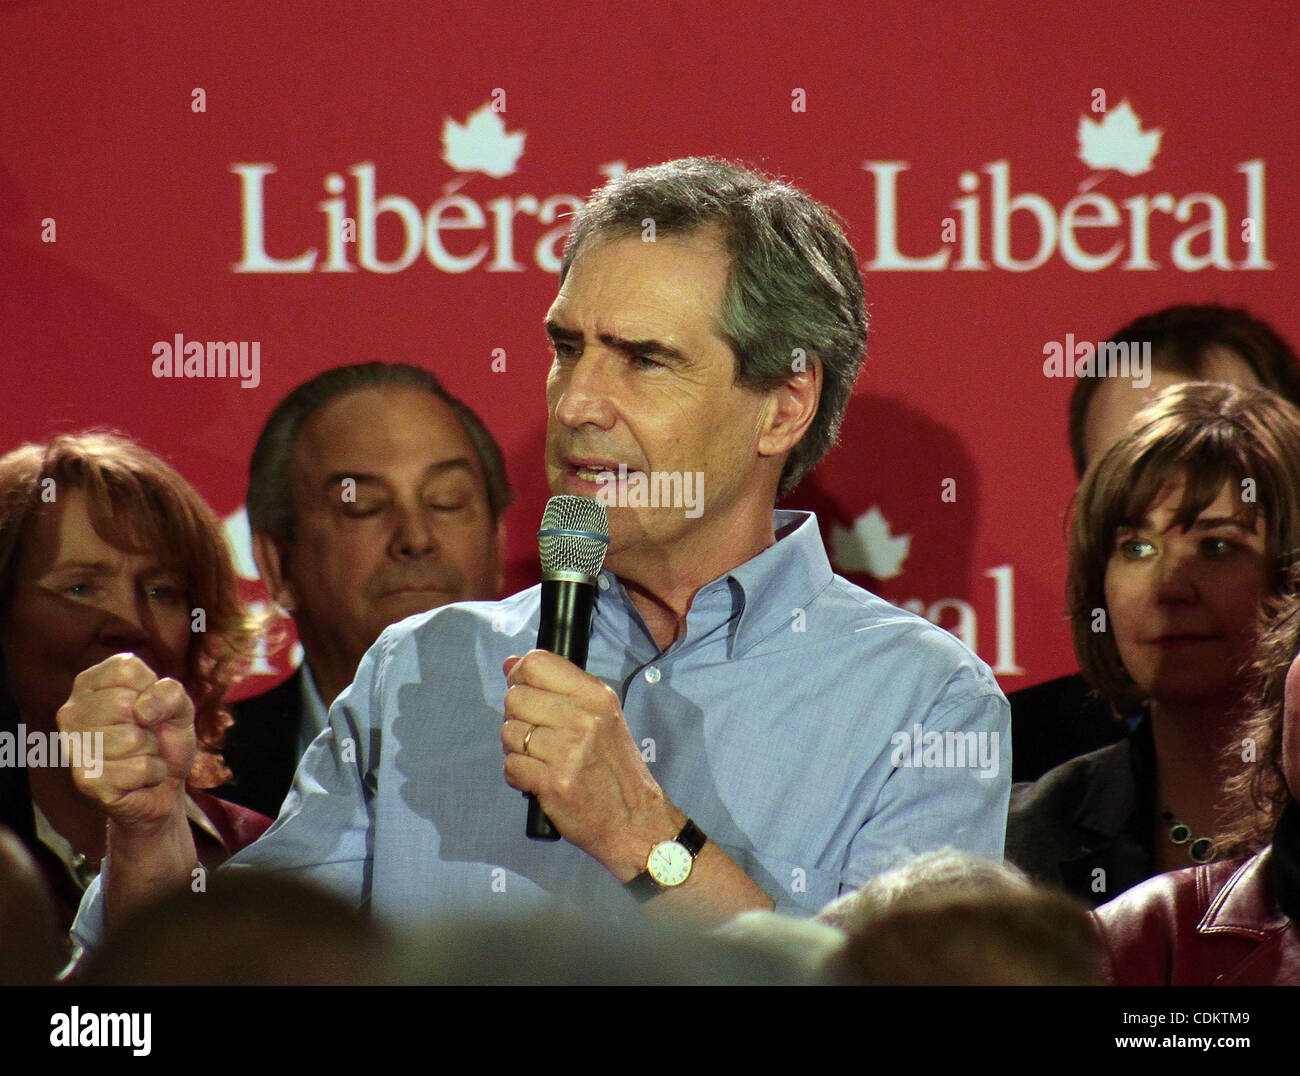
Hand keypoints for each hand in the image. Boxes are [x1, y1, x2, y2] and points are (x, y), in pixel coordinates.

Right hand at [56, 653, 194, 834]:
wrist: (164, 789)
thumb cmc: (165, 740)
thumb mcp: (180, 707)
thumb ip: (170, 693)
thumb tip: (142, 710)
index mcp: (91, 684)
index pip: (126, 669)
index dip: (152, 690)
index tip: (149, 708)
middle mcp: (72, 712)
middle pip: (123, 703)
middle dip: (150, 724)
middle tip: (145, 736)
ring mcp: (73, 747)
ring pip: (131, 738)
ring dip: (151, 751)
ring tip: (141, 756)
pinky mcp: (86, 781)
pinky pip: (139, 768)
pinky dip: (152, 773)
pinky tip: (139, 779)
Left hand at [501, 650, 681, 877]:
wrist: (634, 819)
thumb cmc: (614, 767)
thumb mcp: (602, 716)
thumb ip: (558, 689)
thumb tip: (510, 663)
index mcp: (595, 695)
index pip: (537, 663)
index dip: (520, 676)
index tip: (527, 694)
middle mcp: (583, 718)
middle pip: (515, 698)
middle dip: (518, 717)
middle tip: (537, 736)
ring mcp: (568, 751)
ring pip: (509, 732)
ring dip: (516, 748)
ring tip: (540, 759)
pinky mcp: (553, 782)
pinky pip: (511, 765)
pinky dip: (518, 775)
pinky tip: (538, 779)